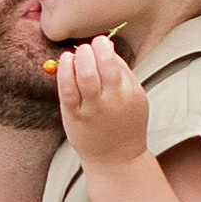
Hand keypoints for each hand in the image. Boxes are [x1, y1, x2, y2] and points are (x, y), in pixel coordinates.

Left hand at [55, 34, 148, 166]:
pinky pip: (67, 89)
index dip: (106, 48)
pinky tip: (65, 60)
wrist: (117, 160)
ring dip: (80, 57)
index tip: (101, 42)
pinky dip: (65, 71)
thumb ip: (124, 74)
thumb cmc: (125, 125)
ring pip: (85, 75)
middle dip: (93, 49)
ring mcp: (93, 109)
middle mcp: (113, 100)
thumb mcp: (135, 99)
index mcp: (130, 93)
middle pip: (102, 66)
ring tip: (78, 52)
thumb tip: (108, 49)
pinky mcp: (75, 116)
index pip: (117, 63)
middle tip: (88, 46)